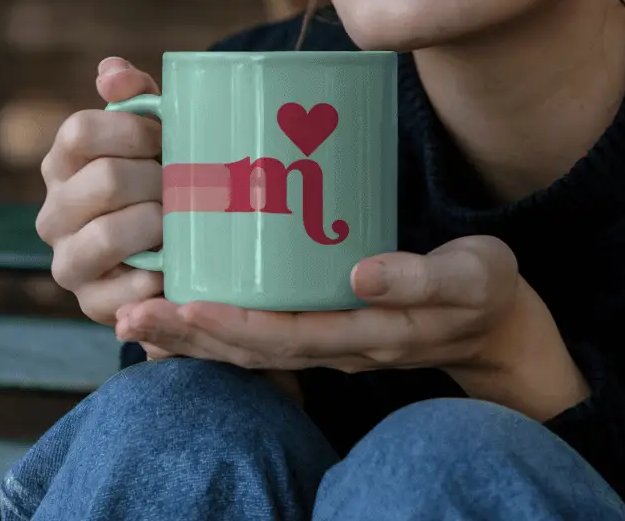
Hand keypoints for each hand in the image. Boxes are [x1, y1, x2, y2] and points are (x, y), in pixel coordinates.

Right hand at [37, 58, 165, 328]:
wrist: (169, 244)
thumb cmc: (159, 174)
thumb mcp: (151, 132)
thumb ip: (135, 96)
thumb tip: (111, 72)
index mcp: (63, 162)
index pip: (80, 131)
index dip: (133, 130)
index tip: (167, 136)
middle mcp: (54, 212)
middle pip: (105, 180)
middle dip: (157, 179)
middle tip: (187, 183)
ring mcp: (68, 260)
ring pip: (108, 234)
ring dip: (156, 224)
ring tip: (180, 220)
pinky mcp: (90, 302)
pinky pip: (118, 292)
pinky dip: (152, 278)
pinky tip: (173, 265)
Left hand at [114, 236, 589, 420]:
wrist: (499, 327)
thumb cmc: (486, 291)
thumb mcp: (473, 276)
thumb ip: (421, 278)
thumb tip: (359, 274)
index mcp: (368, 334)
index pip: (285, 336)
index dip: (229, 325)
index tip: (177, 306)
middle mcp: (340, 345)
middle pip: (252, 350)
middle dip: (187, 335)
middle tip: (125, 314)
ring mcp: (333, 341)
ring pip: (252, 348)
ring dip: (193, 335)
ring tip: (136, 315)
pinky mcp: (331, 325)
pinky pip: (267, 334)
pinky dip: (223, 327)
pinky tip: (190, 307)